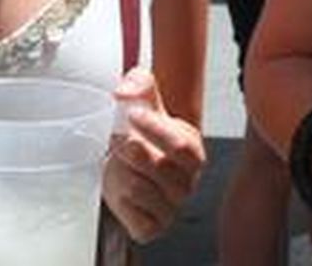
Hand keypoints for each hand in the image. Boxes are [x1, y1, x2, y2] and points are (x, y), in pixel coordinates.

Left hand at [101, 69, 204, 242]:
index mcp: (193, 153)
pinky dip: (121, 201)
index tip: (132, 114)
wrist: (122, 169)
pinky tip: (122, 189)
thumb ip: (138, 84)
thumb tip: (126, 89)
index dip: (156, 129)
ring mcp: (171, 208)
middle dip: (132, 151)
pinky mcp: (152, 227)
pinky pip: (134, 217)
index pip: (182, 145)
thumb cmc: (139, 137)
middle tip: (119, 141)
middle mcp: (187, 183)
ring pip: (141, 189)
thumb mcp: (141, 103)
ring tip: (118, 164)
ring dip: (121, 173)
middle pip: (162, 169)